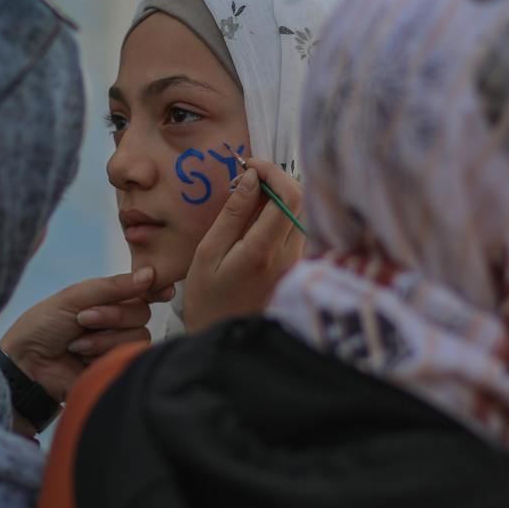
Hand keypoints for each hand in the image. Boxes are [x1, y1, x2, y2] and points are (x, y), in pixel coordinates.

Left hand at [0, 267, 173, 402]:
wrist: (25, 365)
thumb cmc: (42, 327)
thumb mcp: (74, 297)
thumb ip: (113, 287)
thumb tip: (150, 274)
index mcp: (106, 300)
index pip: (141, 291)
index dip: (153, 289)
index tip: (161, 291)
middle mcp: (116, 322)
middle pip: (142, 313)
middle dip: (112, 315)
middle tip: (82, 320)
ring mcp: (116, 346)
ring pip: (138, 336)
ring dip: (104, 339)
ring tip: (76, 345)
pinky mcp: (115, 368)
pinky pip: (129, 356)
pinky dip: (104, 354)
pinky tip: (82, 358)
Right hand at [181, 158, 305, 332]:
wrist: (225, 343)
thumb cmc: (207, 299)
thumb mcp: (208, 253)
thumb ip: (232, 213)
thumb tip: (251, 177)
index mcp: (264, 251)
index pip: (289, 195)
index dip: (272, 170)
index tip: (248, 165)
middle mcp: (289, 256)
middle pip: (300, 200)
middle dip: (276, 180)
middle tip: (246, 178)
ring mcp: (297, 264)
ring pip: (300, 213)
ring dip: (279, 197)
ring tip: (248, 198)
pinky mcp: (297, 269)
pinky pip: (297, 229)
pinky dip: (281, 215)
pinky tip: (257, 219)